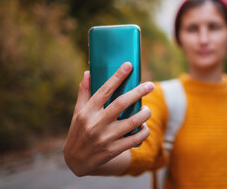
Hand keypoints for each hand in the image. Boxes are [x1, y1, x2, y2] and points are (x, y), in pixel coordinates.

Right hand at [63, 62, 152, 176]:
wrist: (75, 161)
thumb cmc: (78, 131)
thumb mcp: (78, 112)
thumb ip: (84, 92)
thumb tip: (88, 72)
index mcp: (87, 111)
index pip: (104, 90)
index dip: (117, 76)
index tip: (129, 65)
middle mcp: (96, 123)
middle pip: (121, 103)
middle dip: (138, 92)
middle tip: (150, 84)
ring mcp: (105, 138)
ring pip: (132, 122)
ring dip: (144, 113)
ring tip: (147, 108)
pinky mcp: (113, 150)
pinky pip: (135, 139)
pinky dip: (144, 131)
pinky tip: (145, 126)